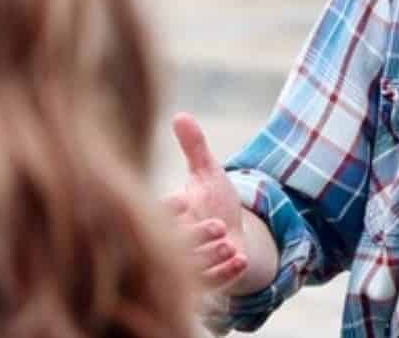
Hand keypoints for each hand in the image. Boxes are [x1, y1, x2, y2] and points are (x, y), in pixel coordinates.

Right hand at [164, 113, 269, 293]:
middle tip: (218, 226)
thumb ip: (194, 147)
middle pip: (176, 246)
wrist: (232, 233)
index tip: (184, 201)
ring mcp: (189, 266)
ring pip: (193, 269)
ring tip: (230, 243)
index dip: (168, 211)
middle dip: (195, 238)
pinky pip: (213, 283)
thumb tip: (180, 114)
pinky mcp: (208, 282)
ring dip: (211, 258)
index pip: (158, 216)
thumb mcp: (207, 173)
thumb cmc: (214, 200)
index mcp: (167, 217)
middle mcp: (174, 243)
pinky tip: (240, 258)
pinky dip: (226, 274)